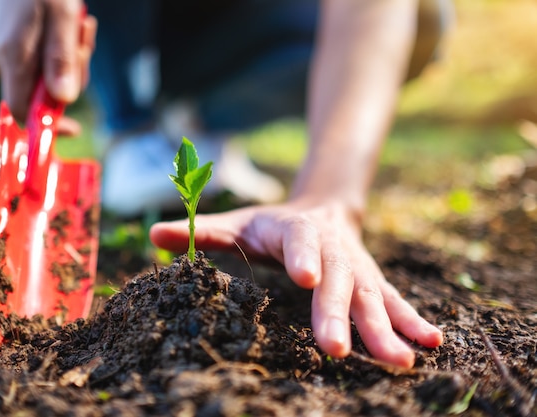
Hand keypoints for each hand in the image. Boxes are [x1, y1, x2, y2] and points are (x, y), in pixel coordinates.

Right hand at [0, 0, 96, 133]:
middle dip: (73, 75)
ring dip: (75, 58)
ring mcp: (8, 57)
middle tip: (84, 41)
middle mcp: (3, 64)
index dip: (47, 125)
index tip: (74, 127)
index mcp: (11, 60)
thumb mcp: (61, 19)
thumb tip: (64, 100)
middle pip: (44, 95)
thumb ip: (61, 59)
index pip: (22, 113)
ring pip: (51, 78)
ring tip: (81, 26)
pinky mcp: (17, 50)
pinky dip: (66, 51)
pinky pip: (47, 64)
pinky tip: (74, 27)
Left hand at [150, 200, 442, 367]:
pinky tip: (430, 343)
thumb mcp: (238, 221)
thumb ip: (202, 231)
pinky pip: (394, 301)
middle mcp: (332, 249)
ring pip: (371, 297)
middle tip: (334, 350)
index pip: (300, 241)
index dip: (304, 257)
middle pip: (337, 281)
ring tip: (399, 359)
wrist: (322, 208)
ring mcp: (357, 267)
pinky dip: (411, 321)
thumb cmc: (272, 224)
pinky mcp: (372, 282)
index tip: (305, 277)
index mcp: (296, 229)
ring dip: (385, 328)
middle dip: (337, 314)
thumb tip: (152, 234)